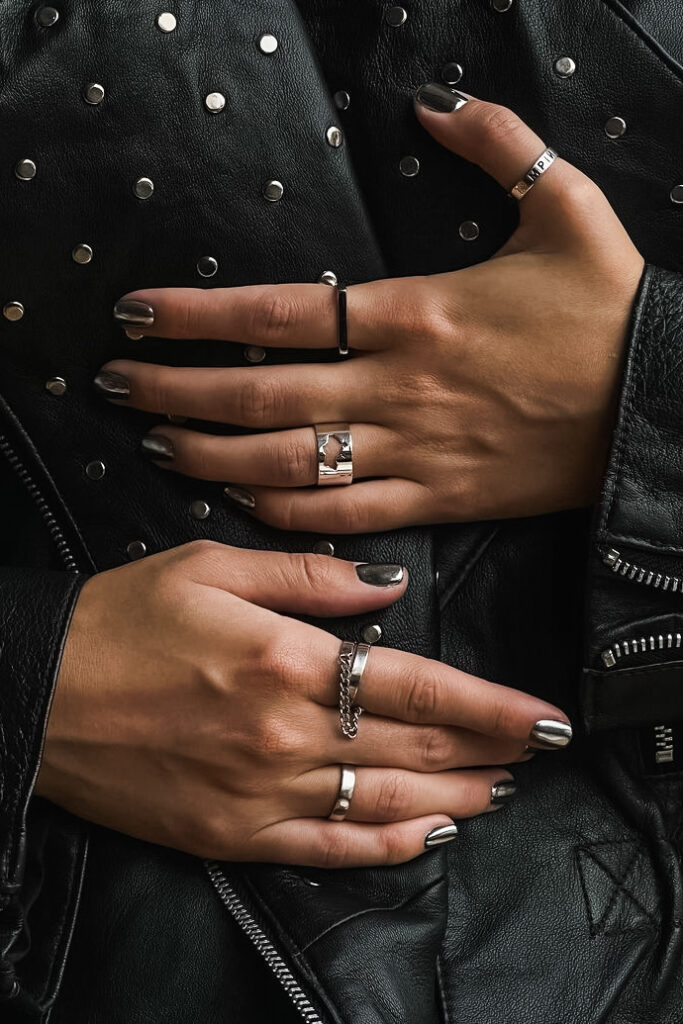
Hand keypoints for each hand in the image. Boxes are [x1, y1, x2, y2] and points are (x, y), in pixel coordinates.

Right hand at [36, 541, 569, 866]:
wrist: (39, 693)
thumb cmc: (121, 620)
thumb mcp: (213, 567)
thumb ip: (311, 578)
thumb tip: (389, 589)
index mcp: (285, 659)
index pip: (418, 687)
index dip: (491, 706)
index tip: (542, 717)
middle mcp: (283, 733)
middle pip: (415, 746)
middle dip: (488, 749)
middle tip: (536, 748)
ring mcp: (260, 792)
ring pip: (386, 801)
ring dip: (454, 795)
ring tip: (500, 787)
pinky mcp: (233, 834)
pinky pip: (329, 846)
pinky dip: (388, 844)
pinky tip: (428, 832)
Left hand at [95, 84, 643, 532]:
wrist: (663, 406)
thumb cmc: (612, 311)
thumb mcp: (567, 205)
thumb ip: (496, 144)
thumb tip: (430, 105)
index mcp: (418, 312)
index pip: (280, 312)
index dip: (199, 316)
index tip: (141, 315)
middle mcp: (400, 387)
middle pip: (262, 394)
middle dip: (177, 393)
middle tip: (120, 387)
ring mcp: (416, 451)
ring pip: (288, 463)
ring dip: (211, 457)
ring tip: (158, 445)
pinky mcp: (439, 501)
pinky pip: (342, 515)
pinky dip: (284, 512)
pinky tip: (241, 499)